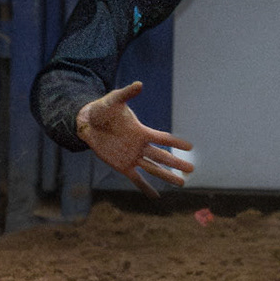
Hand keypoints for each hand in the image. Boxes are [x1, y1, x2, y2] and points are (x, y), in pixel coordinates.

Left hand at [75, 80, 193, 196]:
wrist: (87, 122)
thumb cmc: (102, 109)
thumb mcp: (114, 100)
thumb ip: (127, 93)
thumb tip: (139, 84)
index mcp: (141, 131)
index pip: (162, 138)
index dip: (176, 142)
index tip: (191, 147)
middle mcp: (140, 146)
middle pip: (162, 156)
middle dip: (176, 163)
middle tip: (192, 170)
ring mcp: (132, 157)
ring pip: (153, 168)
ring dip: (166, 176)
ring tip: (181, 183)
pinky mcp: (122, 165)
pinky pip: (136, 178)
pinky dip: (145, 187)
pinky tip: (155, 196)